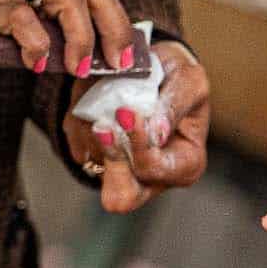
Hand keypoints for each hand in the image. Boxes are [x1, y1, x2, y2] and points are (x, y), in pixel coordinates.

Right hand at [0, 0, 137, 77]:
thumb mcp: (34, 16)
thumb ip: (67, 20)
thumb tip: (114, 49)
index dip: (117, 19)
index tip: (124, 54)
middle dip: (111, 28)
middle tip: (111, 62)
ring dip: (80, 39)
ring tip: (74, 66)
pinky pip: (23, 19)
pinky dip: (39, 46)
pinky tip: (36, 63)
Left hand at [64, 40, 211, 212]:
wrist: (157, 70)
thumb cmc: (180, 78)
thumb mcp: (189, 81)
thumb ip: (175, 105)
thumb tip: (158, 130)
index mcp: (186, 165)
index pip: (154, 170)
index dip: (138, 144)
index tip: (126, 112)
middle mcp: (155, 178)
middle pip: (121, 197)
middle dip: (109, 158)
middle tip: (102, 125)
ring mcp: (125, 173)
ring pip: (94, 166)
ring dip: (92, 131)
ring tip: (103, 101)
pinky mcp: (98, 161)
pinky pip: (78, 148)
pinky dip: (81, 125)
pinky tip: (96, 106)